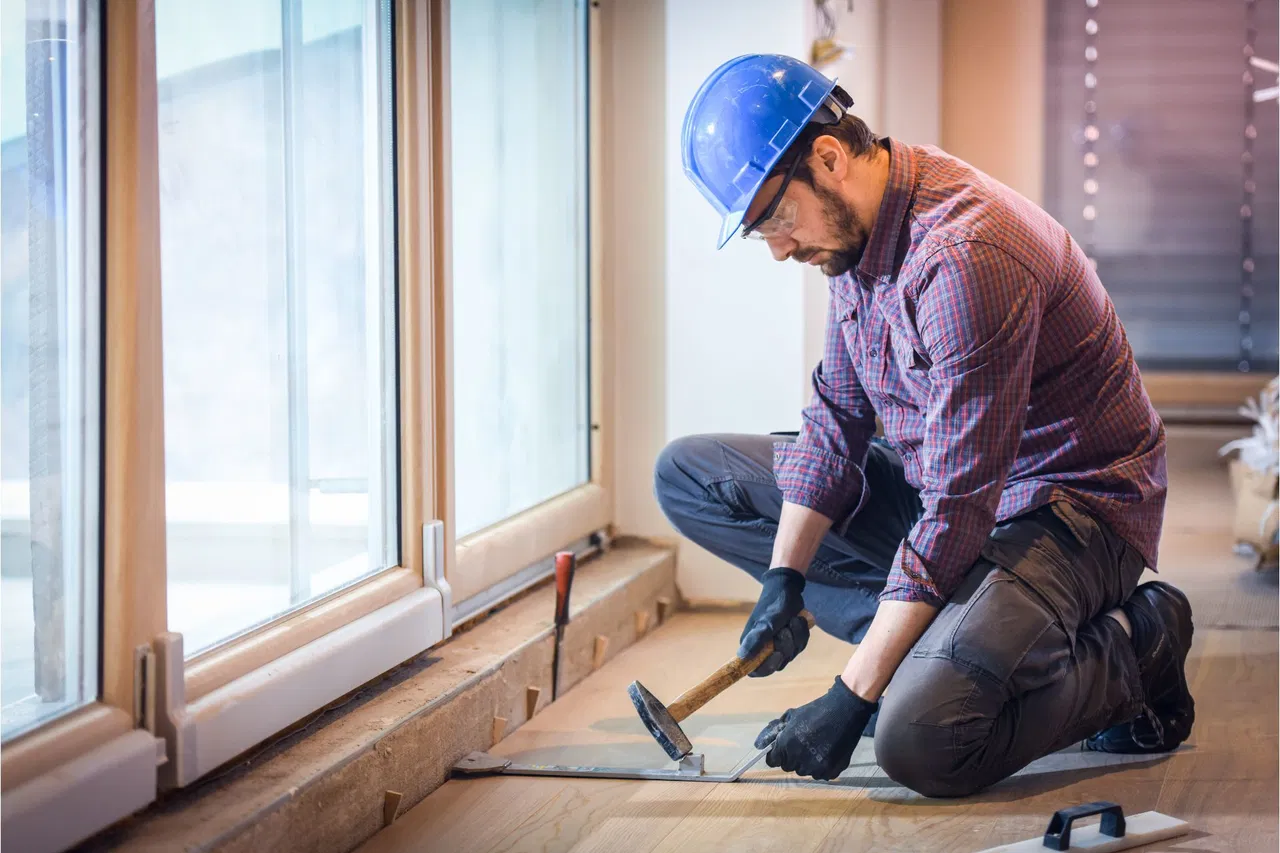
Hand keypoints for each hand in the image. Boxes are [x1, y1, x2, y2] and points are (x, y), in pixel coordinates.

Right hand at [738, 567, 809, 676]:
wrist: (788, 587)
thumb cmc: (775, 603)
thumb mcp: (767, 622)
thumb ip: (756, 640)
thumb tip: (742, 656)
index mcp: (751, 644)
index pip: (755, 669)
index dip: (767, 667)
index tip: (778, 654)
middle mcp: (763, 647)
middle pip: (778, 663)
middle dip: (787, 646)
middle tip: (786, 628)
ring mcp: (777, 644)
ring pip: (791, 654)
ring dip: (796, 637)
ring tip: (793, 620)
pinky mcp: (789, 640)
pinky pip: (799, 646)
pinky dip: (802, 634)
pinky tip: (798, 620)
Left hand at [754, 676, 877, 779]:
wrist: (845, 710)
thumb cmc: (816, 711)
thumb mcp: (791, 716)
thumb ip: (775, 732)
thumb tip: (760, 745)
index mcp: (786, 745)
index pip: (772, 761)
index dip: (777, 754)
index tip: (783, 749)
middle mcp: (799, 760)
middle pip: (788, 766)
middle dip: (792, 757)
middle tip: (804, 743)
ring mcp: (816, 768)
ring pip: (805, 771)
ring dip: (807, 762)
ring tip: (818, 746)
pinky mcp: (831, 772)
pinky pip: (820, 775)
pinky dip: (822, 766)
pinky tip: (828, 751)